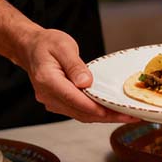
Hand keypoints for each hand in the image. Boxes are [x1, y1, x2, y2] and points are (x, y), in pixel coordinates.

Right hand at [20, 29, 136, 122]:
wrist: (31, 48)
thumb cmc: (47, 44)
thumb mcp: (63, 46)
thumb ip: (74, 65)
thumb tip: (86, 82)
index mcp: (47, 80)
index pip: (73, 98)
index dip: (94, 107)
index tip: (114, 111)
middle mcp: (48, 95)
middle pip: (80, 112)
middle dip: (106, 116)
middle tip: (130, 116)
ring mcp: (52, 101)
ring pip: (80, 115)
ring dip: (103, 117)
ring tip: (126, 116)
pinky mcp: (58, 103)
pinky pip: (78, 112)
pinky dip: (95, 113)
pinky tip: (110, 112)